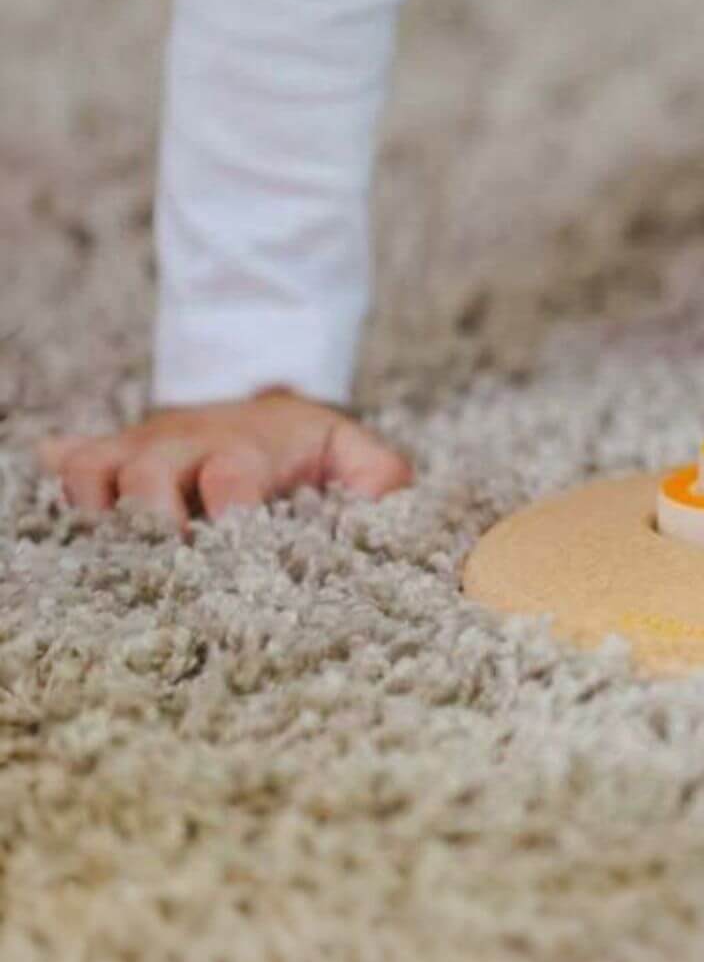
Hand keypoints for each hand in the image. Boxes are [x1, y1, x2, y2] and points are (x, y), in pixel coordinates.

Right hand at [39, 389, 411, 529]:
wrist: (255, 401)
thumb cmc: (303, 446)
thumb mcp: (349, 450)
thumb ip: (379, 478)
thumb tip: (386, 504)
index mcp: (248, 451)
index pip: (233, 475)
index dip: (230, 506)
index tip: (237, 542)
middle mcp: (186, 449)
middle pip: (148, 474)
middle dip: (150, 516)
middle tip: (165, 560)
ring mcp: (140, 453)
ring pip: (94, 471)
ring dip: (96, 510)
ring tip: (110, 556)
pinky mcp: (108, 460)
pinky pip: (68, 465)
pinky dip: (59, 490)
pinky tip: (64, 526)